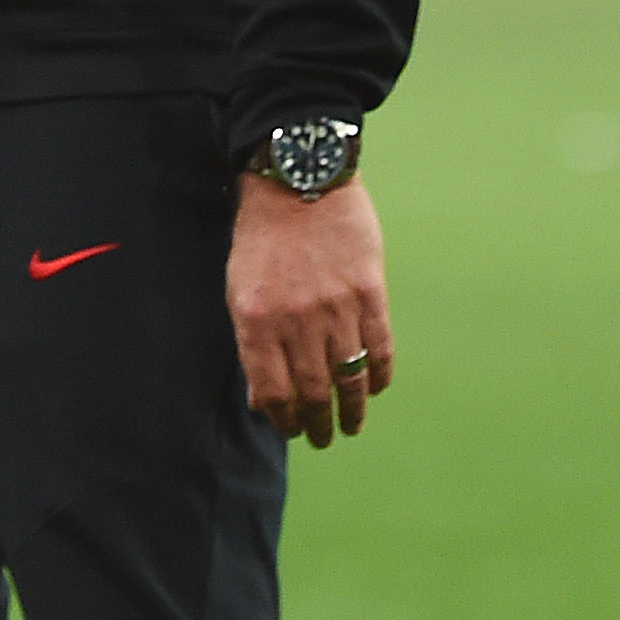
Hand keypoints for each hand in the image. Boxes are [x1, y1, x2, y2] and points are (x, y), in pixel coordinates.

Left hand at [227, 173, 392, 448]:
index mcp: (257, 320)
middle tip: (322, 438)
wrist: (299, 181)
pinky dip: (378, 376)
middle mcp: (297, 320)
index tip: (291, 429)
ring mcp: (337, 307)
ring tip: (350, 426)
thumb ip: (250, 344)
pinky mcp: (369, 292)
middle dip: (318, 424)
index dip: (283, 419)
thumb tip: (261, 399)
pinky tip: (373, 388)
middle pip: (312, 391)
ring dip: (351, 410)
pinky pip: (380, 348)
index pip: (273, 392)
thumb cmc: (262, 238)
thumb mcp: (240, 289)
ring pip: (349, 377)